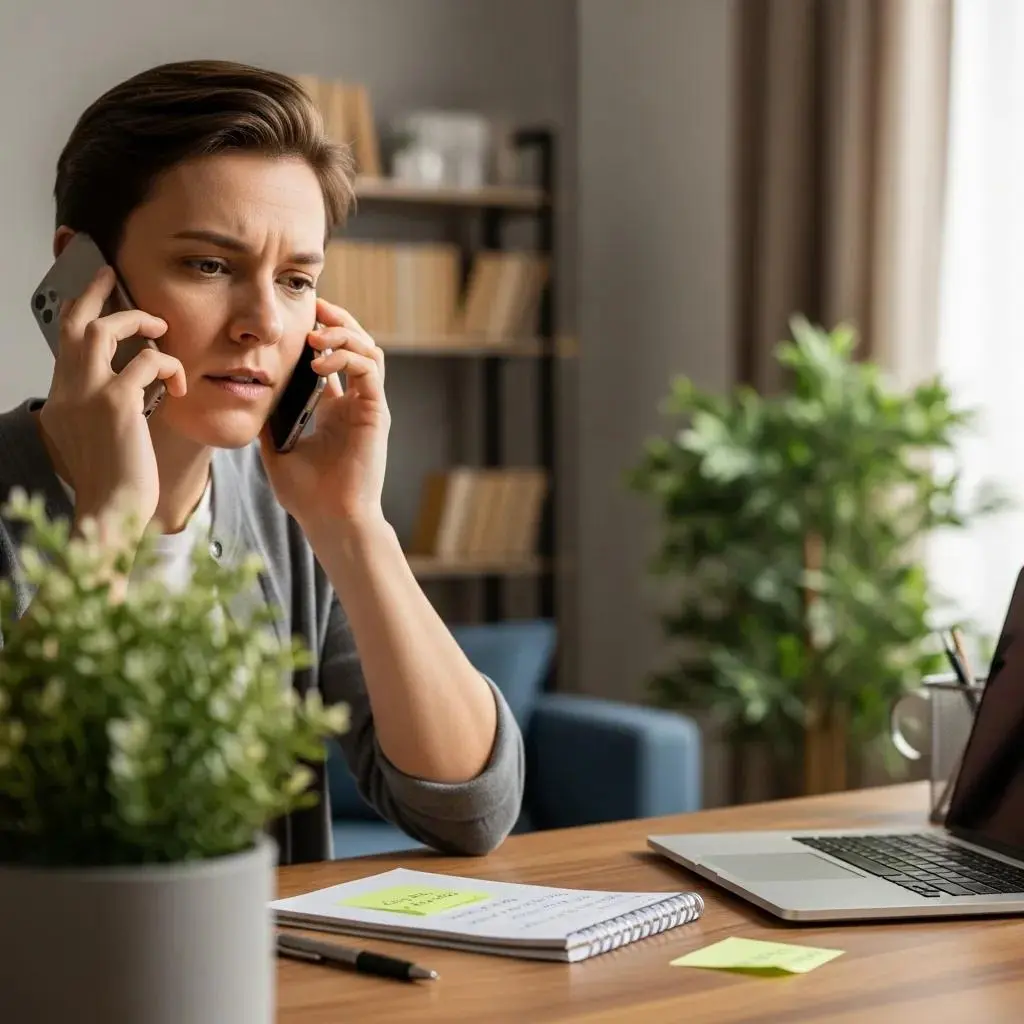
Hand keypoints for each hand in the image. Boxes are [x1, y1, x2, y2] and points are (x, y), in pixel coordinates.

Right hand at [37, 265, 186, 535]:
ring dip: (135, 320)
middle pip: (73, 324)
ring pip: (103, 331)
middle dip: (92, 291)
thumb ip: (110, 407)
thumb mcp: (103, 439)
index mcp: (63, 401)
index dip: (78, 313)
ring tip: (160, 328)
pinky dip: (169, 366)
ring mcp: (88, 395)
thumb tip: (134, 386)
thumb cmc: (117, 484)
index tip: (92, 296)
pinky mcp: (116, 403)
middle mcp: (68, 392)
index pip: (65, 343)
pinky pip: (147, 362)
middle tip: (111, 273)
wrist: (112, 513)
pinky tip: (181, 385)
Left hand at [259, 298, 389, 535]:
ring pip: (369, 349)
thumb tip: (248, 393)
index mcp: (334, 410)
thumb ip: (269, 418)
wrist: (330, 520)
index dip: (320, 332)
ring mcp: (368, 406)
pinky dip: (347, 357)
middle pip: (356, 344)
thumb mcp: (276, 447)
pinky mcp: (376, 412)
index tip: (298, 318)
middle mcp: (354, 403)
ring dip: (343, 334)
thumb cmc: (307, 494)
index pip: (333, 357)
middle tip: (314, 308)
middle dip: (336, 320)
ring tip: (315, 336)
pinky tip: (320, 363)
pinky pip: (369, 369)